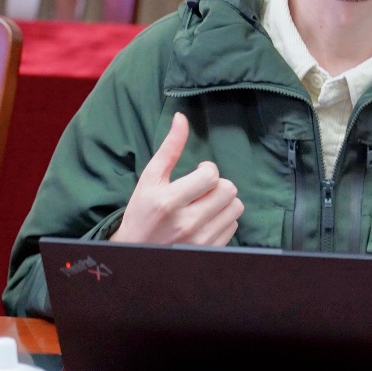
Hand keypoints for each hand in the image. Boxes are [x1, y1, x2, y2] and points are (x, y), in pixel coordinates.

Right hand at [112, 113, 243, 245]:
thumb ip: (169, 148)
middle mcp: (187, 222)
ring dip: (224, 201)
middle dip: (218, 184)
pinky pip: (233, 226)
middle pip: (228, 191)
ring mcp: (200, 240)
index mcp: (168, 201)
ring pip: (235, 208)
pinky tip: (208, 218)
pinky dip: (224, 218)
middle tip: (204, 187)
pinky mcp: (209, 251)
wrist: (136, 252)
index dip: (208, 169)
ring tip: (207, 202)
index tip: (198, 172)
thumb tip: (181, 118)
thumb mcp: (149, 179)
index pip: (211, 176)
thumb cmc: (142, 212)